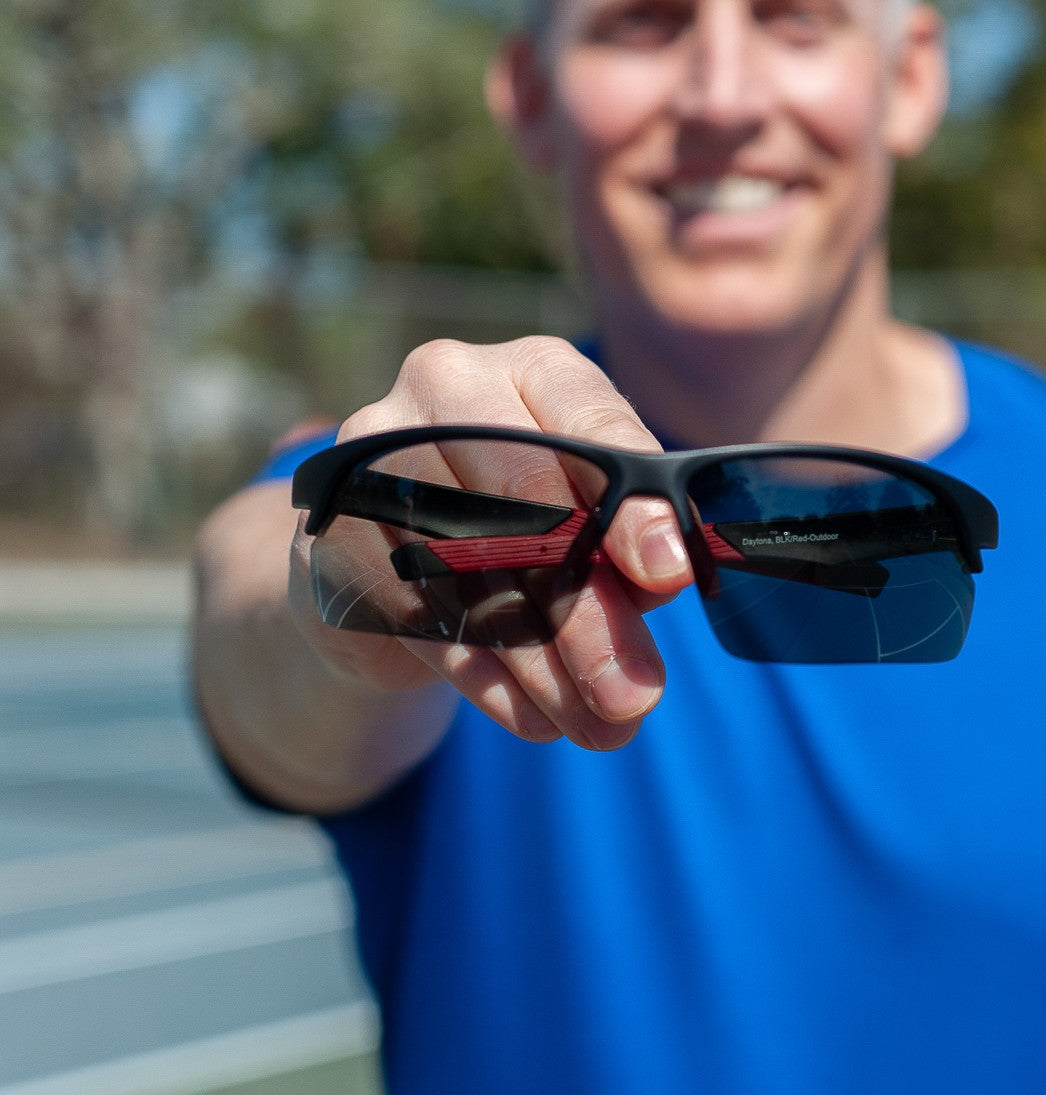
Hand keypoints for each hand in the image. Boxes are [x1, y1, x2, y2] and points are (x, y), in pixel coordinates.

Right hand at [288, 337, 693, 750]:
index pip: (587, 421)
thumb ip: (624, 540)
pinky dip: (483, 676)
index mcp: (529, 368)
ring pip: (471, 571)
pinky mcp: (328, 528)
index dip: (632, 504)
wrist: (388, 552)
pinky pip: (414, 613)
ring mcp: (373, 452)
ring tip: (600, 726)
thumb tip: (662, 578)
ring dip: (542, 663)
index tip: (668, 576)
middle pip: (527, 504)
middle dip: (590, 612)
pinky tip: (534, 717)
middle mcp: (445, 387)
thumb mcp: (587, 518)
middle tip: (638, 692)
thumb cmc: (523, 523)